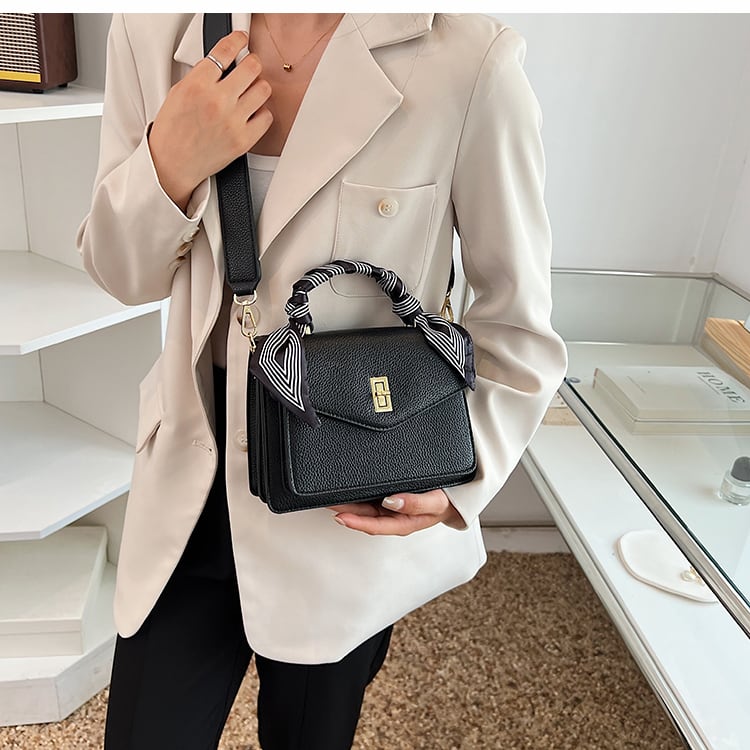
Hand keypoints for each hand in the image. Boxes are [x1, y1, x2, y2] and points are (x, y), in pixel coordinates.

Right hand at [148, 30, 272, 210]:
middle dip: (251, 63)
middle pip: (252, 67)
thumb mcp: (178, 92)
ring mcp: (233, 121)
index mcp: (197, 85)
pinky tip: (252, 113)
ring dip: (258, 87)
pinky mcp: (244, 140)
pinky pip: (267, 117)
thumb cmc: (173, 131)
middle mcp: (217, 101)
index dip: (237, 41)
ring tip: (250, 92)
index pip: (225, 51)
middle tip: (249, 67)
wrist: (173, 164)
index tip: (242, 40)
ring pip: (263, 89)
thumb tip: (223, 62)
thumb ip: (202, 76)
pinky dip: (262, 113)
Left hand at [330, 489, 464, 535]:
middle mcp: (392, 516)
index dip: (356, 522)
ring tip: (329, 496)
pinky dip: (357, 495)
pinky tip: (347, 490)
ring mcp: (389, 508)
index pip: (374, 525)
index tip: (340, 515)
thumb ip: (415, 502)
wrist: (454, 497)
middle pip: (364, 516)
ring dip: (347, 504)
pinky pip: (370, 499)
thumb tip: (392, 501)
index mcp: (402, 522)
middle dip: (345, 511)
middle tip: (326, 502)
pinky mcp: (389, 498)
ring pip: (364, 508)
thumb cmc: (445, 502)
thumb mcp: (435, 502)